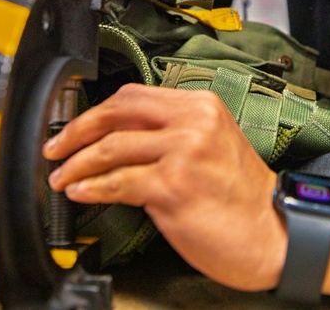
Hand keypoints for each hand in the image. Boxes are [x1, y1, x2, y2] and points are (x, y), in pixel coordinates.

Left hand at [43, 83, 285, 290]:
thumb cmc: (244, 198)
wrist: (273, 233)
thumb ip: (172, 134)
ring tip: (61, 177)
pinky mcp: (173, 186)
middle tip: (55, 148)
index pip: (134, 95)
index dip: (96, 111)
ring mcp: (184, 152)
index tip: (75, 126)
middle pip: (117, 112)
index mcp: (202, 106)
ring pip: (111, 147)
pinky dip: (91, 188)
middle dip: (76, 130)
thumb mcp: (213, 146)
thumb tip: (118, 140)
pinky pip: (118, 182)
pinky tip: (80, 193)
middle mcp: (193, 122)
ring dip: (76, 164)